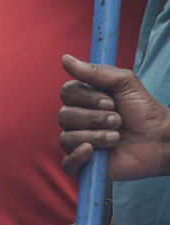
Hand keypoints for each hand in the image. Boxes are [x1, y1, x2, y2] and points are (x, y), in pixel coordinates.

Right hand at [58, 54, 169, 179]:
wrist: (161, 139)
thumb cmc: (144, 111)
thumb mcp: (125, 83)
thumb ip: (95, 71)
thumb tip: (65, 59)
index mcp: (83, 100)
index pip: (66, 93)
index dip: (86, 98)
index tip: (111, 102)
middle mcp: (77, 121)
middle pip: (64, 116)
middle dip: (94, 118)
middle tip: (118, 120)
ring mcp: (79, 143)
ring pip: (67, 138)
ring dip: (95, 136)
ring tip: (117, 137)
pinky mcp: (85, 165)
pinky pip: (67, 164)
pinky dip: (77, 157)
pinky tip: (91, 152)